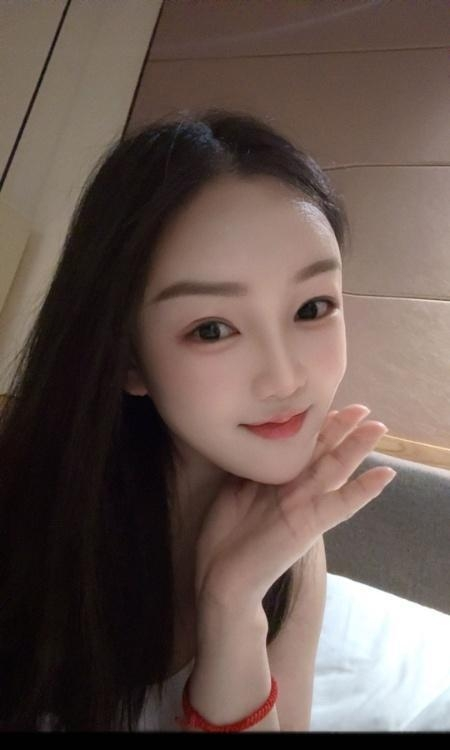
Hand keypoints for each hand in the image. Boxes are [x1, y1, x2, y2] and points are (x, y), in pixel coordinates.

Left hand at [195, 404, 396, 610]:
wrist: (221, 576)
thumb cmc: (227, 533)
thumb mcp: (238, 487)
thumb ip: (254, 465)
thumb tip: (257, 435)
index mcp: (281, 480)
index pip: (304, 446)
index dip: (318, 424)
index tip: (327, 400)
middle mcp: (297, 489)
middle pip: (325, 452)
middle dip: (343, 428)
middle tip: (364, 408)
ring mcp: (305, 505)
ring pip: (336, 470)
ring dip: (358, 448)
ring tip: (378, 428)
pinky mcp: (309, 525)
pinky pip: (341, 504)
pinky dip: (364, 490)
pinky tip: (384, 474)